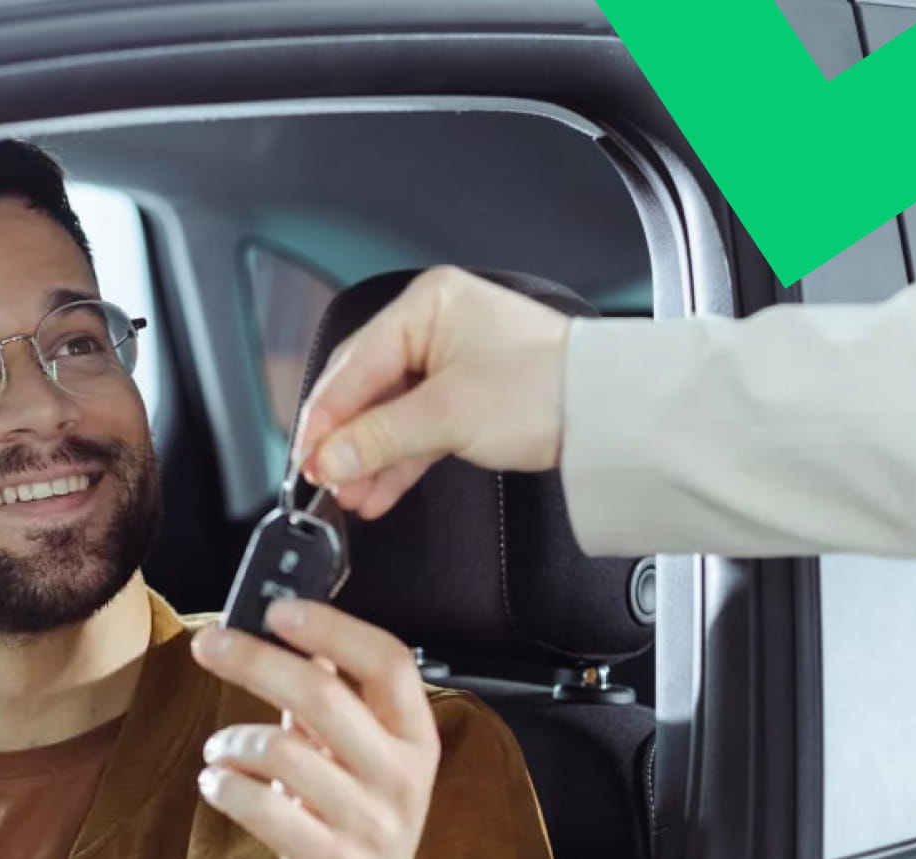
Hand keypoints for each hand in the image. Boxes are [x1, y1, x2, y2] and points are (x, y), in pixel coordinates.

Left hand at [189, 598, 440, 858]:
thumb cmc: (354, 822)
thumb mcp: (361, 756)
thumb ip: (334, 696)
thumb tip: (290, 623)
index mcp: (417, 738)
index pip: (389, 662)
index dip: (333, 627)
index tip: (279, 609)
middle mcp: (402, 779)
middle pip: (325, 696)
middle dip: (255, 660)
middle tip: (210, 644)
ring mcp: (369, 826)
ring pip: (282, 752)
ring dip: (232, 740)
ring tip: (221, 750)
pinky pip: (262, 808)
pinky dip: (225, 786)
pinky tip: (217, 783)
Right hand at [293, 265, 573, 519]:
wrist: (610, 414)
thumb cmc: (546, 390)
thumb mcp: (449, 415)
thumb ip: (381, 438)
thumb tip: (330, 458)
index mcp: (427, 305)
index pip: (355, 364)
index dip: (325, 416)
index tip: (306, 458)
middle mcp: (436, 325)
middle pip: (368, 387)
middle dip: (346, 440)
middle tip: (322, 480)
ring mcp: (452, 361)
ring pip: (392, 413)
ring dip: (370, 457)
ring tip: (349, 497)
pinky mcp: (468, 396)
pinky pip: (418, 428)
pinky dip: (398, 459)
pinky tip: (376, 491)